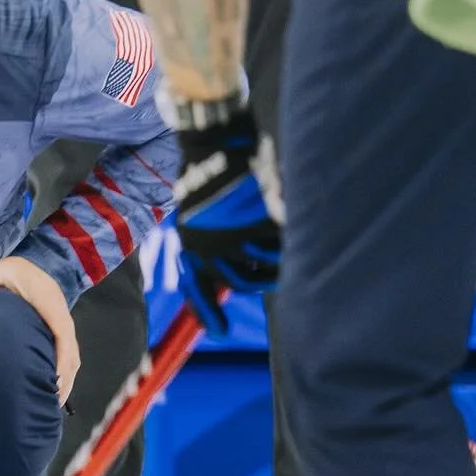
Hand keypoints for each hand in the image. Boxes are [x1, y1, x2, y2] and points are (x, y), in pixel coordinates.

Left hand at [0, 256, 79, 403]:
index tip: (54, 378)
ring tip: (53, 402)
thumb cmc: (14, 270)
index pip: (61, 332)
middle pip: (71, 351)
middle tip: (52, 400)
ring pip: (72, 357)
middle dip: (65, 377)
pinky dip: (64, 373)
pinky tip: (52, 390)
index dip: (61, 356)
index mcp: (50, 302)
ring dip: (66, 379)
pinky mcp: (59, 331)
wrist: (28, 268)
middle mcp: (61, 315)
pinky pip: (67, 355)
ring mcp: (62, 324)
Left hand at [174, 113, 280, 337]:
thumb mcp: (193, 217)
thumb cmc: (204, 179)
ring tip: (277, 240)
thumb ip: (204, 248)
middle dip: (259, 279)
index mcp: (191, 246)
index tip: (221, 335)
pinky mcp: (259, 218)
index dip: (209, 313)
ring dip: (275, 258)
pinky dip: (284, 237)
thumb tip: (224, 281)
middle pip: (242, 282)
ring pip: (266, 264)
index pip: (200, 289)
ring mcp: (236, 233)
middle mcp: (209, 246)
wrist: (212, 140)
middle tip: (271, 270)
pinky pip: (281, 242)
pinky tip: (282, 221)